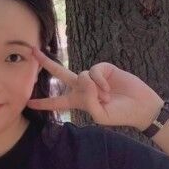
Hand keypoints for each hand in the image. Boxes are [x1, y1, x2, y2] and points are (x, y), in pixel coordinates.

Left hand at [26, 46, 162, 129]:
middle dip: (46, 63)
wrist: (140, 106)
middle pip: (60, 74)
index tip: (28, 103)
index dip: (43, 103)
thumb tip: (84, 79)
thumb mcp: (100, 116)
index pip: (57, 102)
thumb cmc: (120, 115)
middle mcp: (83, 87)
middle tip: (32, 52)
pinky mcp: (104, 69)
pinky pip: (94, 71)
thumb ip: (88, 101)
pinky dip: (100, 80)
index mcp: (79, 102)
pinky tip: (109, 88)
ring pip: (81, 75)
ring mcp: (93, 77)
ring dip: (94, 88)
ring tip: (107, 97)